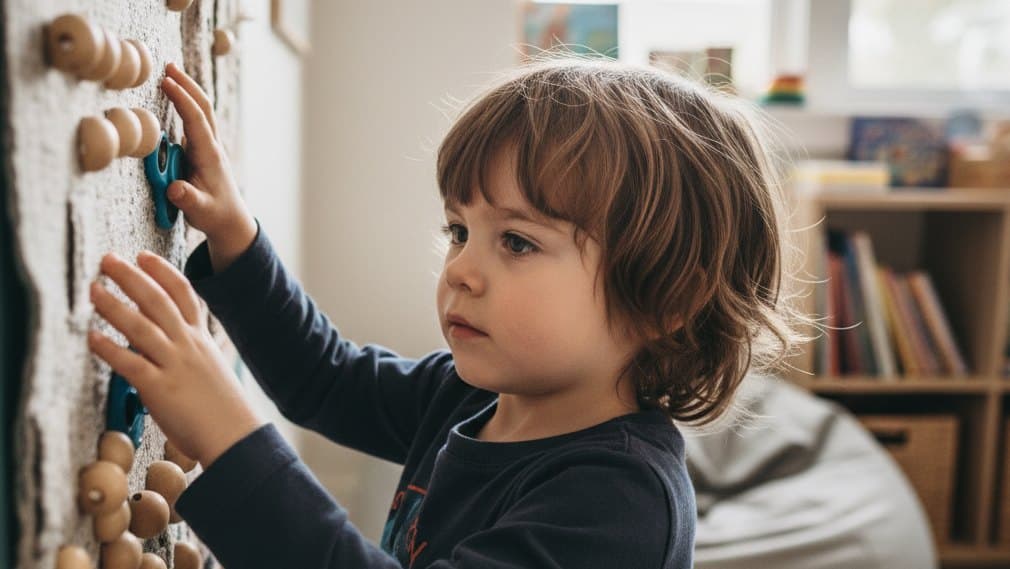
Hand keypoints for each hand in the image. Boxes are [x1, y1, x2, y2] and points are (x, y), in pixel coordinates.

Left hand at [88, 251, 264, 467]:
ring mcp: (175, 365)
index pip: (184, 294)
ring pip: (141, 326)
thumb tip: (171, 342)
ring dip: (114, 305)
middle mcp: (188, 345)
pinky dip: (109, 349)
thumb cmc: (223, 408)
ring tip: (93, 289)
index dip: (163, 272)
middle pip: (157, 301)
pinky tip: (92, 337)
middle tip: (108, 260)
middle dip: (131, 277)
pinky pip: (130, 364)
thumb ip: (192, 351)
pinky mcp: (160, 389)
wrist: (235, 436)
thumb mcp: (211, 368)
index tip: (143, 256)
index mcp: (201, 339)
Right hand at [162, 62, 256, 271]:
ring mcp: (209, 146)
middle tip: (168, 65)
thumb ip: (188, 200)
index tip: (167, 82)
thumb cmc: (214, 214)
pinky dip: (186, 103)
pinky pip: (196, 120)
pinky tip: (175, 94)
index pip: (196, 121)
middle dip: (187, 85)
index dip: (182, 100)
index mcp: (210, 156)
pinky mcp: (203, 150)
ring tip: (169, 72)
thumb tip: (176, 189)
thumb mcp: (200, 211)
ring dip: (187, 90)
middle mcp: (212, 146)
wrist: (230, 220)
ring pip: (201, 112)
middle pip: (203, 108)